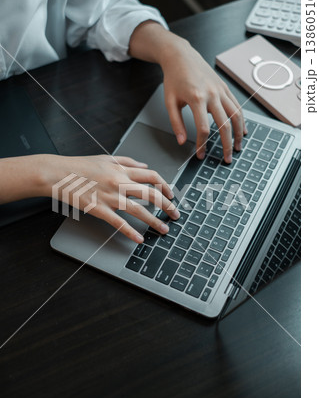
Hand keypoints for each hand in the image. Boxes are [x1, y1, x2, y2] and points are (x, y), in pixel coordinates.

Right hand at [42, 154, 179, 242]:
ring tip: (164, 229)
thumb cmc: (81, 166)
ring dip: (155, 221)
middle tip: (175, 214)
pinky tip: (139, 239)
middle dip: (167, 205)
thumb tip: (145, 166)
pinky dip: (130, 232)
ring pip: (139, 210)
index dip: (165, 186)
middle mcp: (119, 183)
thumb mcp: (107, 158)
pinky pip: (118, 223)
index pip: (152, 177)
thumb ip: (128, 162)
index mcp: (122, 170)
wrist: (59, 174)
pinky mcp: (99, 209)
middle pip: (151, 194)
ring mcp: (110, 197)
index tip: (172, 194)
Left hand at [160, 38, 246, 161]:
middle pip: (225, 125)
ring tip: (237, 147)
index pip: (203, 128)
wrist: (181, 56)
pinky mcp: (225, 88)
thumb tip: (182, 141)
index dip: (203, 144)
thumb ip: (176, 123)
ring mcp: (221, 90)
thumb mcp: (169, 102)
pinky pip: (237, 106)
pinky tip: (242, 130)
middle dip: (226, 145)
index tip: (200, 154)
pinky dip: (241, 120)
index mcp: (197, 98)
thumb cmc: (174, 78)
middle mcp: (212, 94)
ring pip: (236, 115)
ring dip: (239, 134)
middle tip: (227, 159)